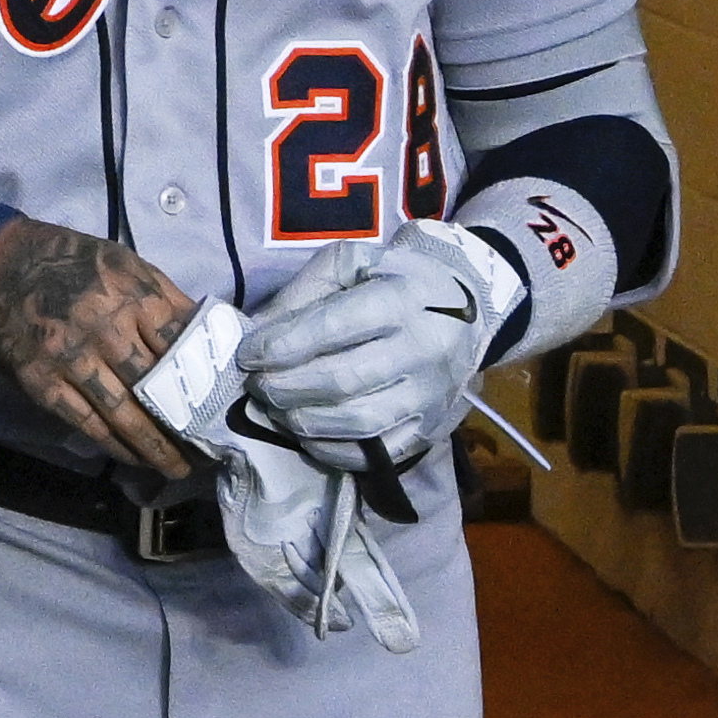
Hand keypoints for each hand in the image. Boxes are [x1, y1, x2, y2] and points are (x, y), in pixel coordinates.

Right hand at [0, 218, 199, 475]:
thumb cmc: (66, 259)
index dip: (203, 381)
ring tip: (175, 467)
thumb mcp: (122, 261)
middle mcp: (106, 329)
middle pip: (156, 387)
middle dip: (184, 423)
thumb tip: (202, 332)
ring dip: (152, 446)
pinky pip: (84, 422)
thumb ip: (160, 295)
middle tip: (207, 451)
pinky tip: (131, 457)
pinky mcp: (41, 382)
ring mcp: (71, 359)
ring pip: (123, 413)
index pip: (180, 346)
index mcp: (133, 295)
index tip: (221, 408)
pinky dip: (112, 444)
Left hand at [234, 225, 520, 467]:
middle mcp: (424, 349)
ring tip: (275, 410)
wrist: (469, 308)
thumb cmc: (396, 281)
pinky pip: (376, 453)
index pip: (331, 328)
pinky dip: (331, 450)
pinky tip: (306, 434)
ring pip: (358, 422)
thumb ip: (304, 291)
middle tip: (256, 386)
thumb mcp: (353, 264)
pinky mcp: (433, 428)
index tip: (247, 355)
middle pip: (341, 381)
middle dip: (285, 387)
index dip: (281, 346)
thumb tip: (257, 333)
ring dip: (302, 421)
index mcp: (402, 299)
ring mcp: (432, 394)